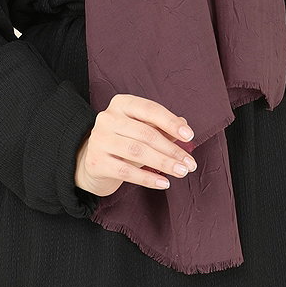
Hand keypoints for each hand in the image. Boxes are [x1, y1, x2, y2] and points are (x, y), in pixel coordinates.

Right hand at [74, 94, 196, 197]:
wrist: (95, 161)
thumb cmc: (125, 141)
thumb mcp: (143, 129)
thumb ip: (162, 126)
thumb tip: (184, 125)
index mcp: (121, 103)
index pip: (150, 109)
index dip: (171, 123)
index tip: (189, 136)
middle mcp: (107, 118)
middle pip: (146, 134)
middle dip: (172, 150)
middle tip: (190, 163)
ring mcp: (99, 139)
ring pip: (137, 152)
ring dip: (164, 163)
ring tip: (181, 172)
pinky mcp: (96, 162)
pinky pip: (126, 171)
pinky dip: (148, 178)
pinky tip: (163, 183)